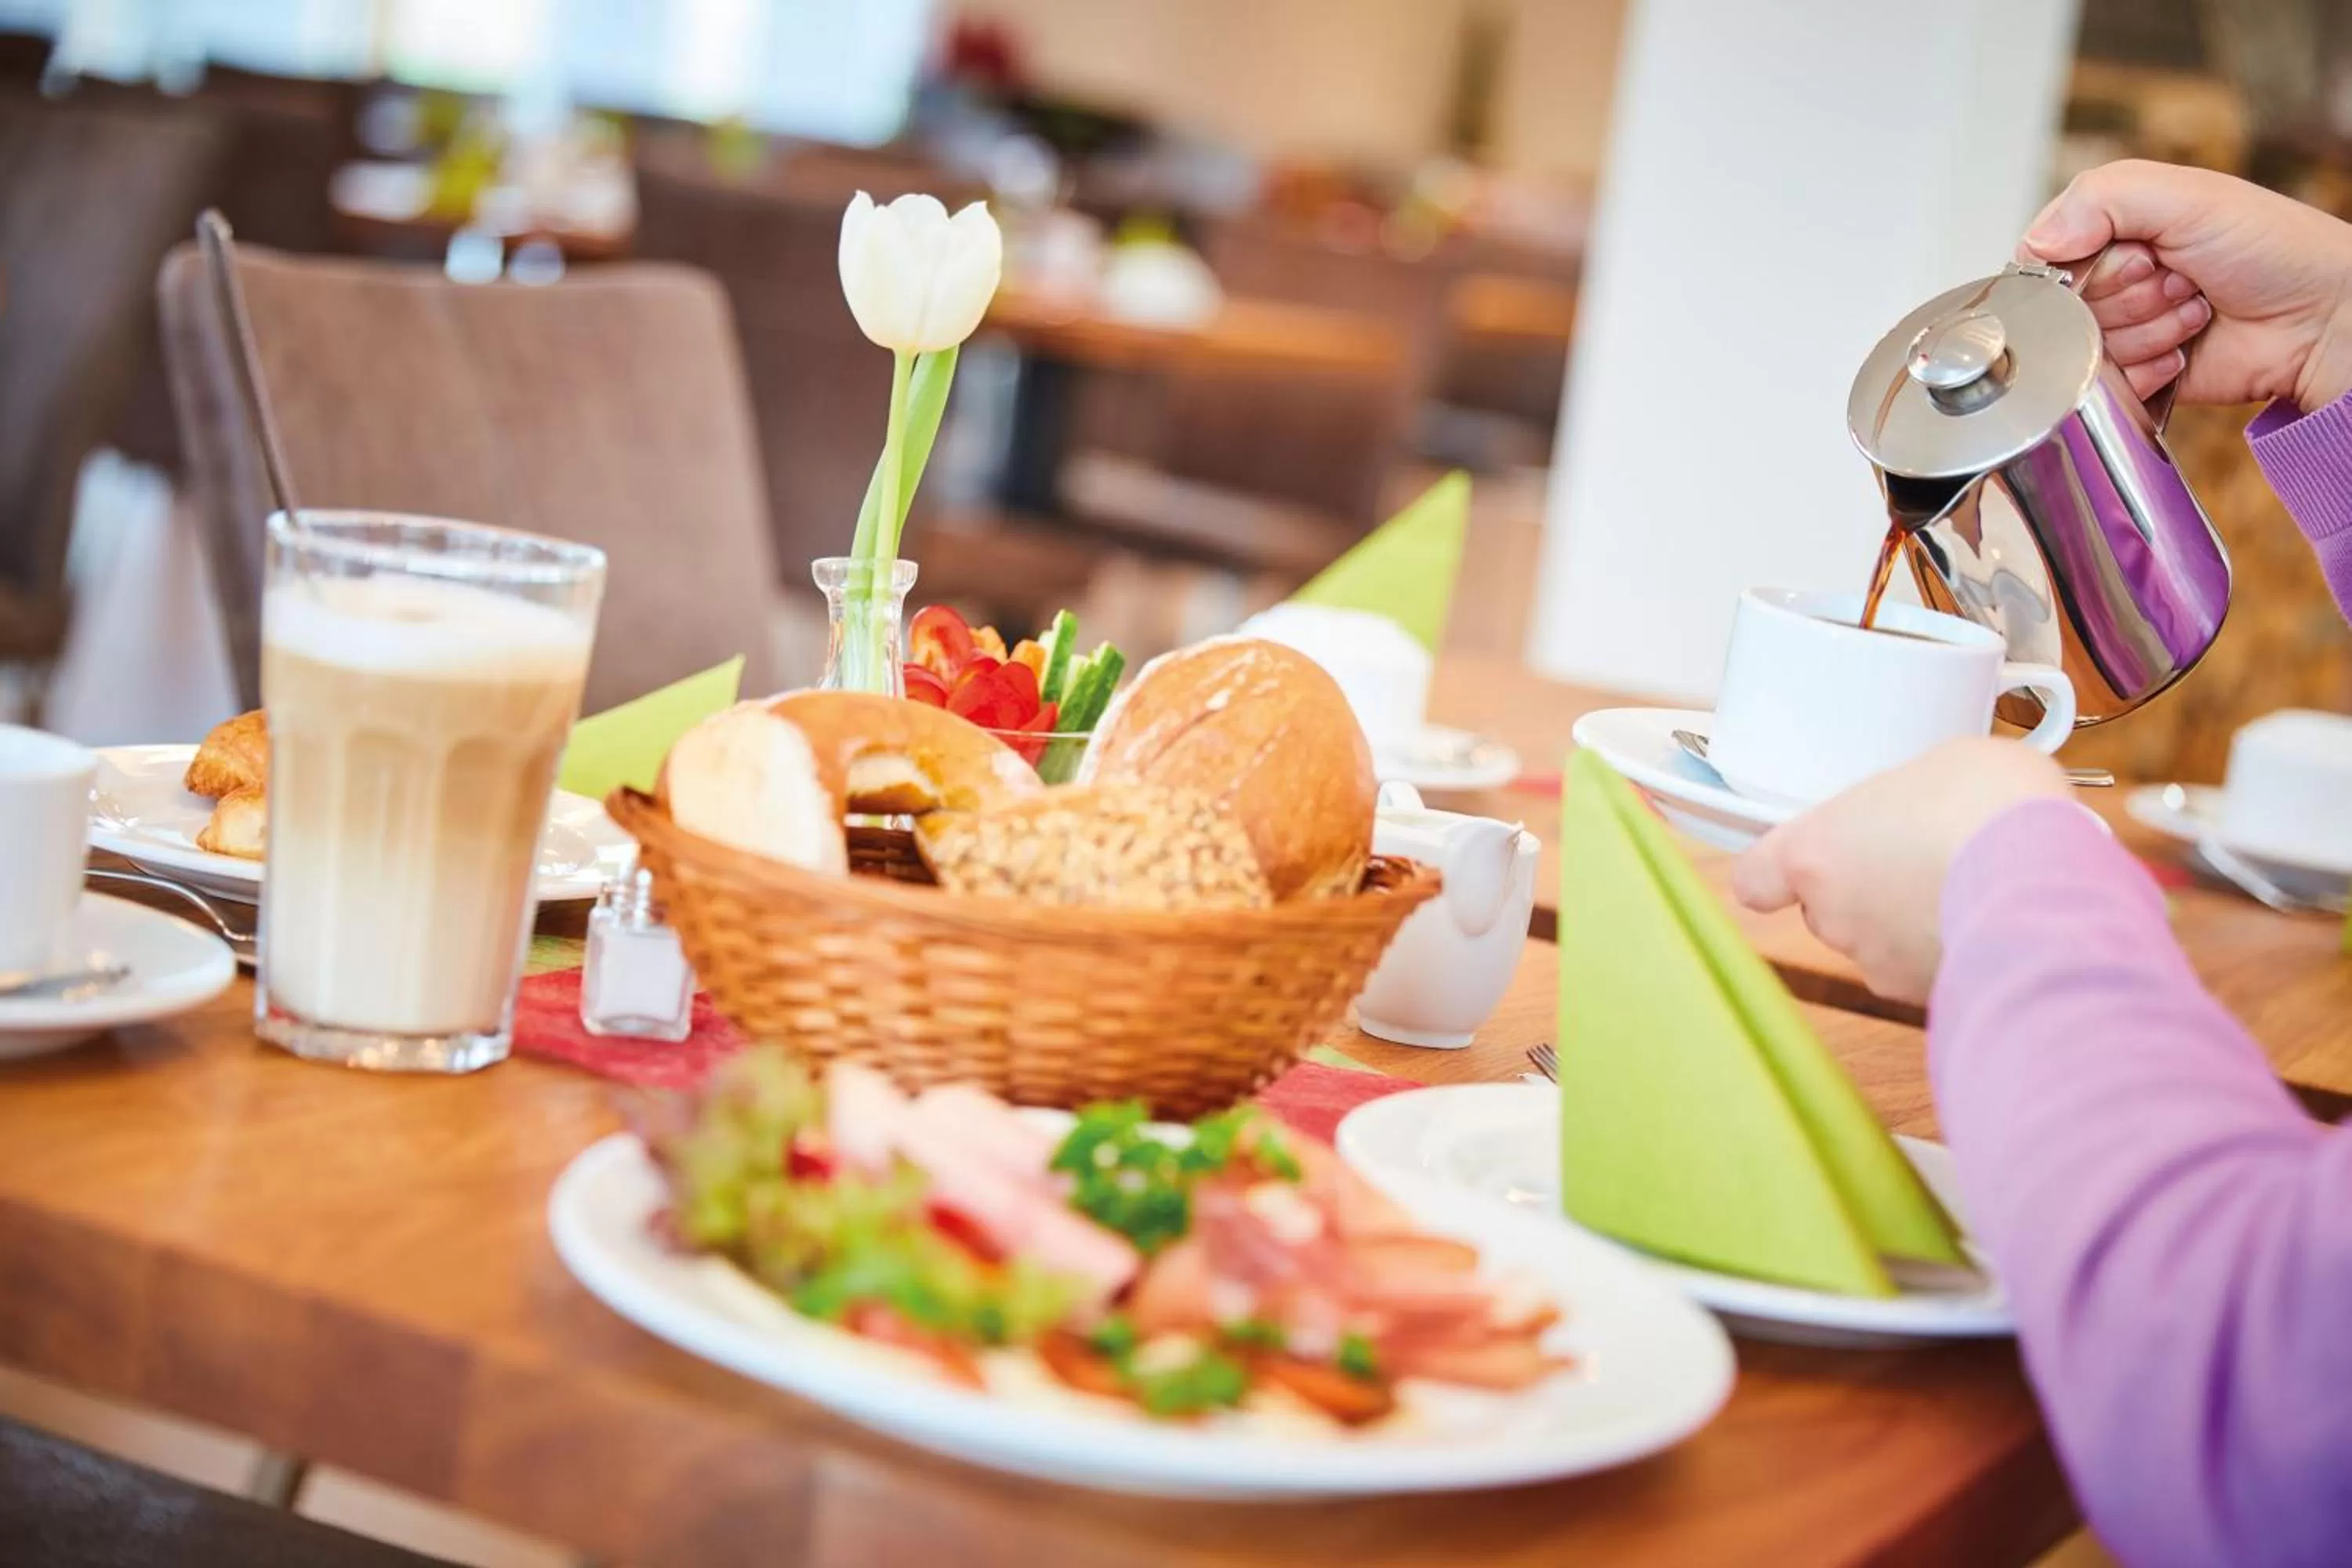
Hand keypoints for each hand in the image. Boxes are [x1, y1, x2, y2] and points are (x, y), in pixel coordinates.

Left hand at [1730, 740, 2068, 1005]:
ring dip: (1914, 921)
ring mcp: (1881, 964)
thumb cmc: (1986, 808)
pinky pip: (1932, 970)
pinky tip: (1997, 921)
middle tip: (1920, 856)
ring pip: (1883, 943)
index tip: (1793, 867)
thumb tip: (1930, 805)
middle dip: (1868, 889)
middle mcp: (1834, 917)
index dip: (1774, 874)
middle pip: (1828, 909)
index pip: (1757, 878)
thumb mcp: (1945, 764)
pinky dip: (1955, 951)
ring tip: (1971, 885)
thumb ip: (1910, 796)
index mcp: (1815, 851)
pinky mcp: (1929, 997)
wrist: (2047, 884)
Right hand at [2020, 159, 2351, 411]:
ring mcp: (2127, 330)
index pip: (2049, 256)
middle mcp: (2116, 279)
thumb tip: (2034, 243)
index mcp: (2117, 228)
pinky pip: (2109, 388)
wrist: (2323, 318)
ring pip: (2088, 350)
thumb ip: (2101, 198)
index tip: (2140, 256)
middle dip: (2128, 297)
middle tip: (2178, 281)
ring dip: (2147, 332)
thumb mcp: (2188, 195)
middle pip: (2067, 309)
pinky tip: (2187, 352)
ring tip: (2196, 312)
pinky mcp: (2140, 378)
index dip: (2088, 265)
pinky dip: (2149, 371)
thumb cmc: (2273, 248)